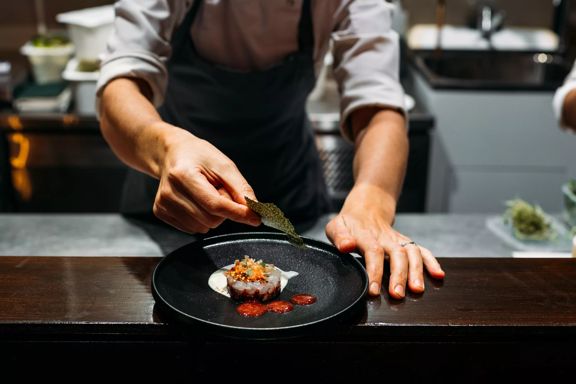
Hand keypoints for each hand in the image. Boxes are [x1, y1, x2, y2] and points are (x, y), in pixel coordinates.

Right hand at [153, 128, 260, 232]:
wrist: (171, 153)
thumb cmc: (199, 156)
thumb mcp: (223, 165)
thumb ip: (240, 188)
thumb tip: (253, 210)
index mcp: (183, 175)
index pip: (215, 204)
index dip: (237, 213)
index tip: (255, 218)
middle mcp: (169, 192)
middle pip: (211, 219)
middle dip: (224, 210)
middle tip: (219, 190)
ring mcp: (163, 204)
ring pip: (203, 227)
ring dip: (212, 215)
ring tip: (205, 194)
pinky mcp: (161, 212)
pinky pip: (192, 229)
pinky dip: (201, 219)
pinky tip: (196, 201)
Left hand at [325, 184, 444, 297]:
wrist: (366, 208)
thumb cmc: (348, 224)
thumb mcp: (336, 226)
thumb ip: (339, 237)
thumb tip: (346, 246)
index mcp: (366, 235)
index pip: (373, 252)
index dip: (374, 271)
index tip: (373, 290)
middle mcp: (385, 238)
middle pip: (397, 254)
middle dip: (399, 275)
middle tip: (397, 294)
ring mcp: (398, 240)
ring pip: (412, 253)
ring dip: (417, 271)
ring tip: (417, 290)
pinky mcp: (406, 243)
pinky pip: (422, 250)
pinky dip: (432, 262)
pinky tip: (438, 275)